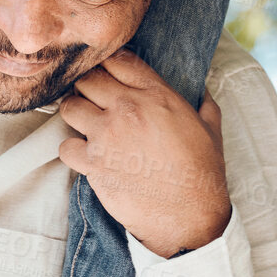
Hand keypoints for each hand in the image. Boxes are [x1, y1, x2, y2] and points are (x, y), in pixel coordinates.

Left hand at [57, 49, 230, 258]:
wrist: (191, 217)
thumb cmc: (203, 175)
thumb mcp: (212, 130)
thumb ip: (203, 102)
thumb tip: (201, 87)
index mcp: (157, 95)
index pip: (118, 59)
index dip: (109, 64)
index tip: (108, 74)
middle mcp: (128, 108)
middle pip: (88, 78)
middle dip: (89, 87)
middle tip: (95, 102)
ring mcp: (107, 135)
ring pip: (69, 106)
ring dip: (76, 114)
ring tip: (87, 126)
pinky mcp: (93, 164)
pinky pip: (64, 146)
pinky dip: (72, 151)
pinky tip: (86, 156)